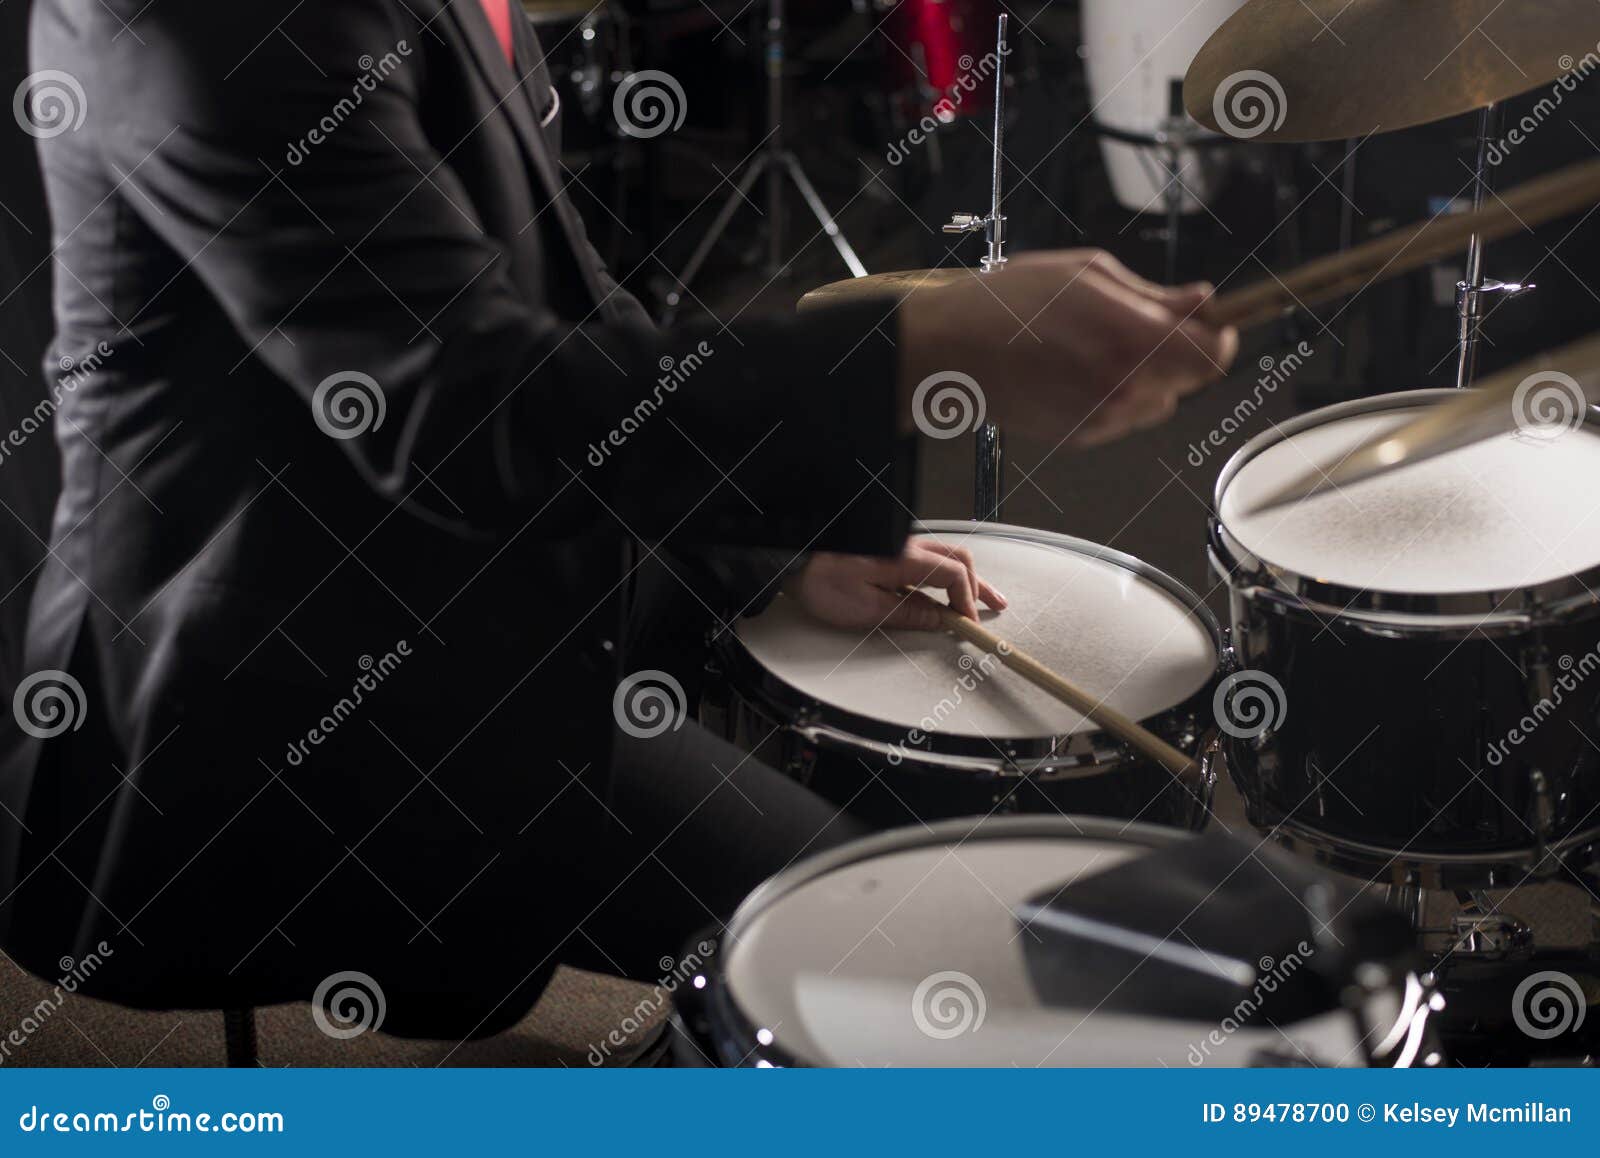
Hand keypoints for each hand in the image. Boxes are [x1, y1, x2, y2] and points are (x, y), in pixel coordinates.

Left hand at [785, 538, 1006, 631]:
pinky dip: (943, 573)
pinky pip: (926, 557)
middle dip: (978, 584)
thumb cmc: (820, 580)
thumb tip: (940, 619)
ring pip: (944, 555)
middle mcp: (906, 546)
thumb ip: (908, 613)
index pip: (954, 575)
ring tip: (978, 598)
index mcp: (905, 559)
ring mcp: (897, 544)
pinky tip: (943, 588)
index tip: (969, 622)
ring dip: (963, 578)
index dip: (967, 600)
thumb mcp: (866, 609)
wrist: (791, 556)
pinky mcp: (887, 548)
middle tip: (993, 605)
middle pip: (957, 560)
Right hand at [897, 249, 1237, 446]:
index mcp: (1132, 339)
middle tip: (1146, 326)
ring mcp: (1103, 417)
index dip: (1222, 335)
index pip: (1215, 354)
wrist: (950, 354)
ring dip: (1147, 375)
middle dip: (1180, 352)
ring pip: (1159, 400)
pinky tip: (1077, 369)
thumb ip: (1154, 294)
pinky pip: (1124, 416)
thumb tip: (1199, 301)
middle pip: (1191, 380)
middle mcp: (1124, 387)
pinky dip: (1115, 394)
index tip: (1213, 322)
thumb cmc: (1006, 305)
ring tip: (1098, 347)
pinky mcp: (1082, 436)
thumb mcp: (1088, 274)